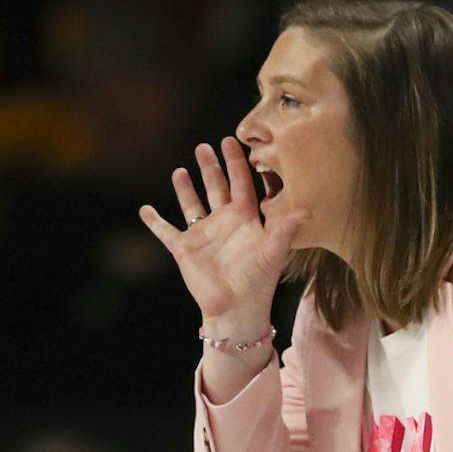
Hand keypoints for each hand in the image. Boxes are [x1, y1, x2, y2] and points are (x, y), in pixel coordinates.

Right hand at [138, 137, 308, 334]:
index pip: (241, 184)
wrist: (237, 310)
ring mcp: (203, 234)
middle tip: (204, 147)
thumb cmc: (259, 282)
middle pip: (216, 188)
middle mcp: (224, 223)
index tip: (231, 141)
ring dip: (185, 188)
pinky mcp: (184, 249)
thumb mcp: (274, 253)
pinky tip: (145, 209)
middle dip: (211, 167)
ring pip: (192, 204)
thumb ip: (286, 229)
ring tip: (181, 171)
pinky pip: (165, 232)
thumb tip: (308, 210)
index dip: (237, 163)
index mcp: (246, 219)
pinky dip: (154, 221)